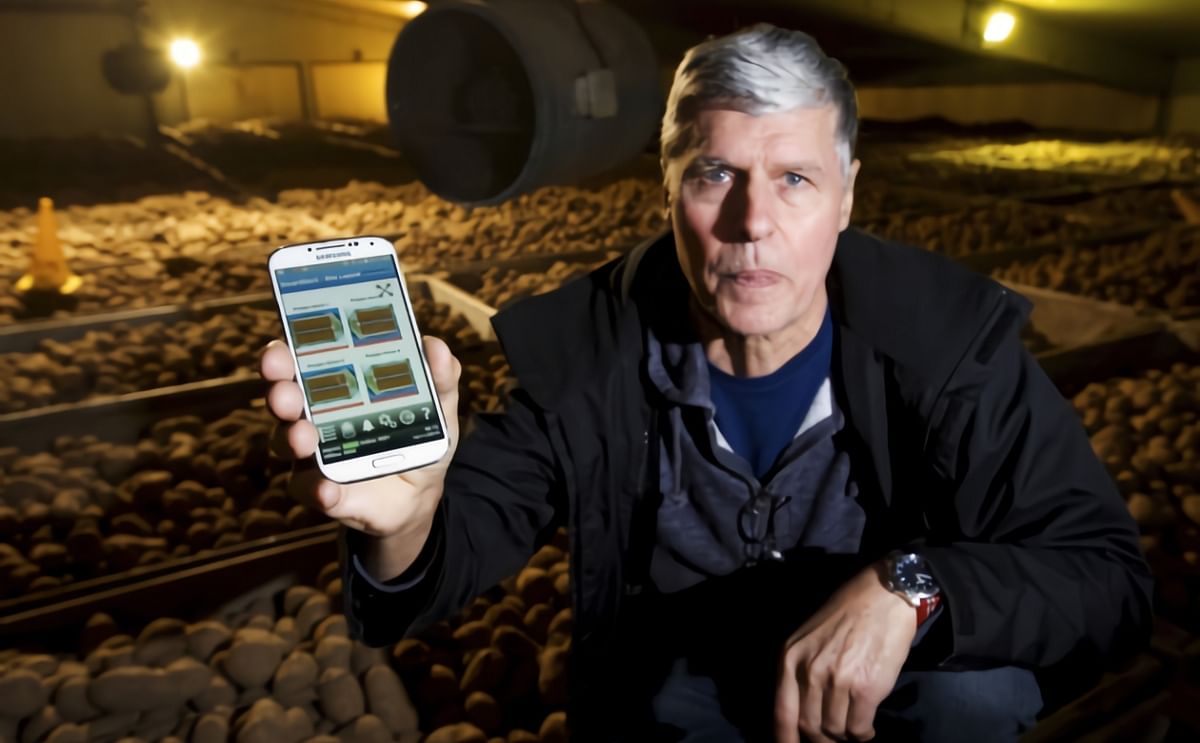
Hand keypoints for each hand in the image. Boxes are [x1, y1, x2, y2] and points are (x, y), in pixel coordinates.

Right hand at [259, 337, 460, 568]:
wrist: (419, 492)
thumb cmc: (415, 436)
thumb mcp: (436, 406)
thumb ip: (439, 378)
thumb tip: (436, 346)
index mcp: (334, 386)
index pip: (300, 362)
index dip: (283, 354)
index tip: (281, 346)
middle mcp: (313, 416)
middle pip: (284, 399)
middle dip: (280, 391)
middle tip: (285, 390)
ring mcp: (313, 456)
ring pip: (288, 443)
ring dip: (292, 438)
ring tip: (304, 436)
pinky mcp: (323, 492)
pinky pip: (311, 491)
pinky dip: (316, 489)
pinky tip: (326, 489)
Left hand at [774, 564, 915, 741]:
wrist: (883, 595)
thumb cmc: (847, 612)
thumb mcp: (808, 637)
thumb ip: (801, 669)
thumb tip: (803, 708)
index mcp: (790, 658)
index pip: (781, 713)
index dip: (784, 740)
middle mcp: (809, 671)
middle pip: (809, 726)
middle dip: (821, 739)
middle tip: (832, 738)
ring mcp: (838, 681)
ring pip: (835, 730)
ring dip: (844, 736)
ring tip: (852, 730)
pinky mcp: (867, 689)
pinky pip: (859, 728)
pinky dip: (863, 735)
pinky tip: (867, 729)